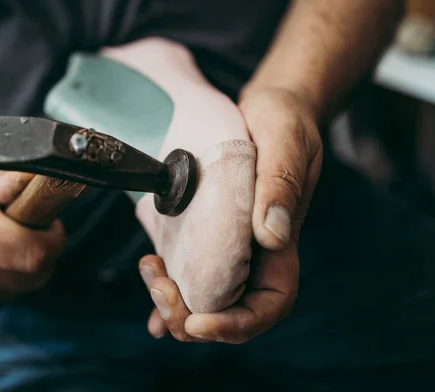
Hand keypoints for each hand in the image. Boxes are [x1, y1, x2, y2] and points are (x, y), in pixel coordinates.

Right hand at [0, 170, 64, 317]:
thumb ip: (9, 180)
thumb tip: (36, 181)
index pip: (31, 252)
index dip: (52, 239)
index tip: (50, 225)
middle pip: (33, 276)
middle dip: (44, 254)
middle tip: (33, 231)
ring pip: (21, 289)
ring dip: (25, 269)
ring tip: (8, 243)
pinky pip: (3, 298)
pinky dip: (8, 282)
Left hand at [139, 88, 322, 342]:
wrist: (269, 109)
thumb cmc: (284, 122)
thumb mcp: (286, 142)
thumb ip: (281, 185)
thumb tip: (272, 235)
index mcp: (281, 243)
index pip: (269, 305)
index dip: (236, 326)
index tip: (199, 322)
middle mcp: (257, 253)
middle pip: (229, 311)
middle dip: (191, 317)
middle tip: (159, 288)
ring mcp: (231, 246)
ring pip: (204, 297)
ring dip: (173, 301)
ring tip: (149, 272)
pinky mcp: (208, 231)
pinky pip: (190, 268)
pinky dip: (170, 285)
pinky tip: (152, 280)